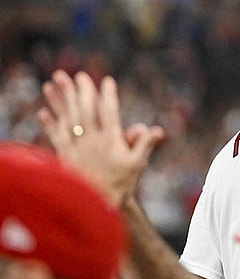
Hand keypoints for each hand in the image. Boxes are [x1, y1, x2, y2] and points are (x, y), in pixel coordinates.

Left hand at [38, 70, 165, 206]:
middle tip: (78, 75)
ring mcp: (76, 146)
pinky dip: (49, 122)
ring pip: (67, 117)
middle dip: (81, 90)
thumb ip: (146, 143)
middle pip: (85, 110)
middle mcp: (91, 140)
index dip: (108, 95)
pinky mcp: (64, 155)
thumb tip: (157, 130)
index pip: (109, 112)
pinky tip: (43, 111)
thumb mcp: (138, 163)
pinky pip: (55, 135)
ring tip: (53, 82)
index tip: (107, 81)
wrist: (99, 203)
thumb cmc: (121, 183)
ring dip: (60, 99)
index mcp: (111, 140)